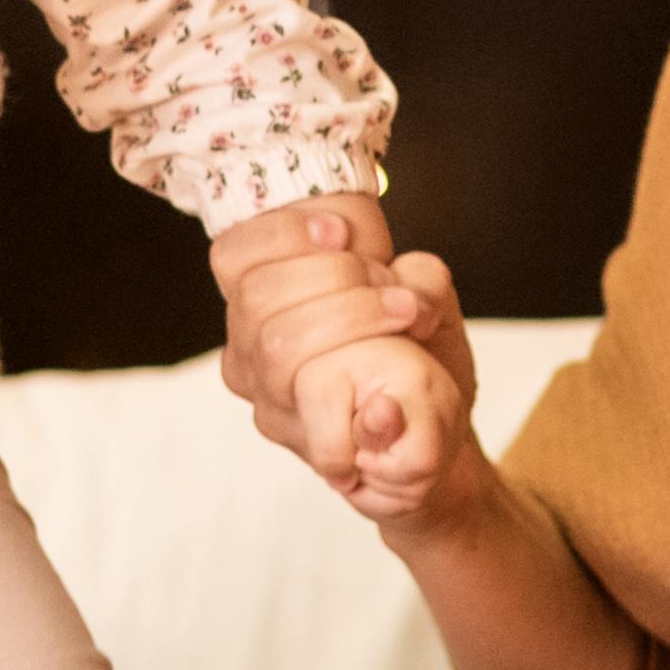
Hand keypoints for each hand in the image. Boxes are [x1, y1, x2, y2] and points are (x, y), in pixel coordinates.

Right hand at [213, 197, 480, 523]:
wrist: (437, 422)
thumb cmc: (418, 349)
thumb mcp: (421, 290)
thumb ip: (410, 270)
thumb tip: (403, 290)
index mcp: (262, 299)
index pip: (232, 256)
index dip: (280, 234)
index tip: (339, 233)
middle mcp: (249, 349)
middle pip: (257, 297)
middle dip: (333, 274)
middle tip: (388, 282)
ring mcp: (268, 395)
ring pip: (277, 345)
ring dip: (351, 315)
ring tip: (406, 313)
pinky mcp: (300, 436)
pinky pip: (314, 401)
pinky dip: (358, 372)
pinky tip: (393, 365)